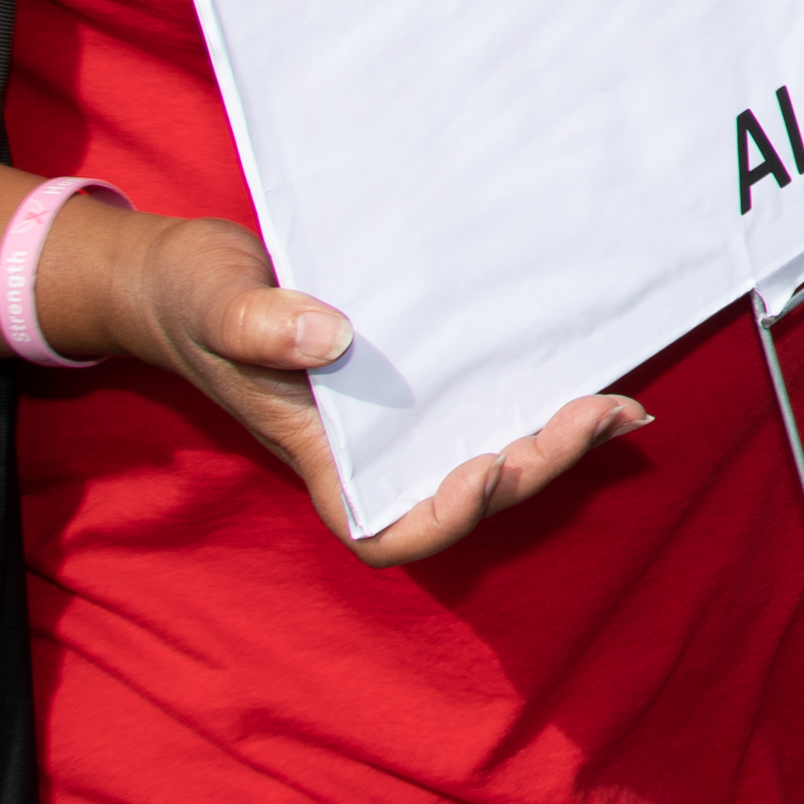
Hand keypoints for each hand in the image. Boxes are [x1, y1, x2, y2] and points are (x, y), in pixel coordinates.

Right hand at [54, 201, 645, 563]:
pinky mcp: (420, 373)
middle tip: (594, 417)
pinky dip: (542, 397)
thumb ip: (256, 326)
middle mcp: (372, 445)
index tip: (485, 468)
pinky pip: (487, 401)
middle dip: (535, 467)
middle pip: (466, 491)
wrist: (184, 276)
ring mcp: (399, 413)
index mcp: (321, 452)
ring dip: (557, 441)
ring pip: (490, 451)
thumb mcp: (213, 303)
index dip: (443, 520)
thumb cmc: (189, 299)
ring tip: (619, 409)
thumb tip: (331, 339)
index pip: (384, 527)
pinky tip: (594, 376)